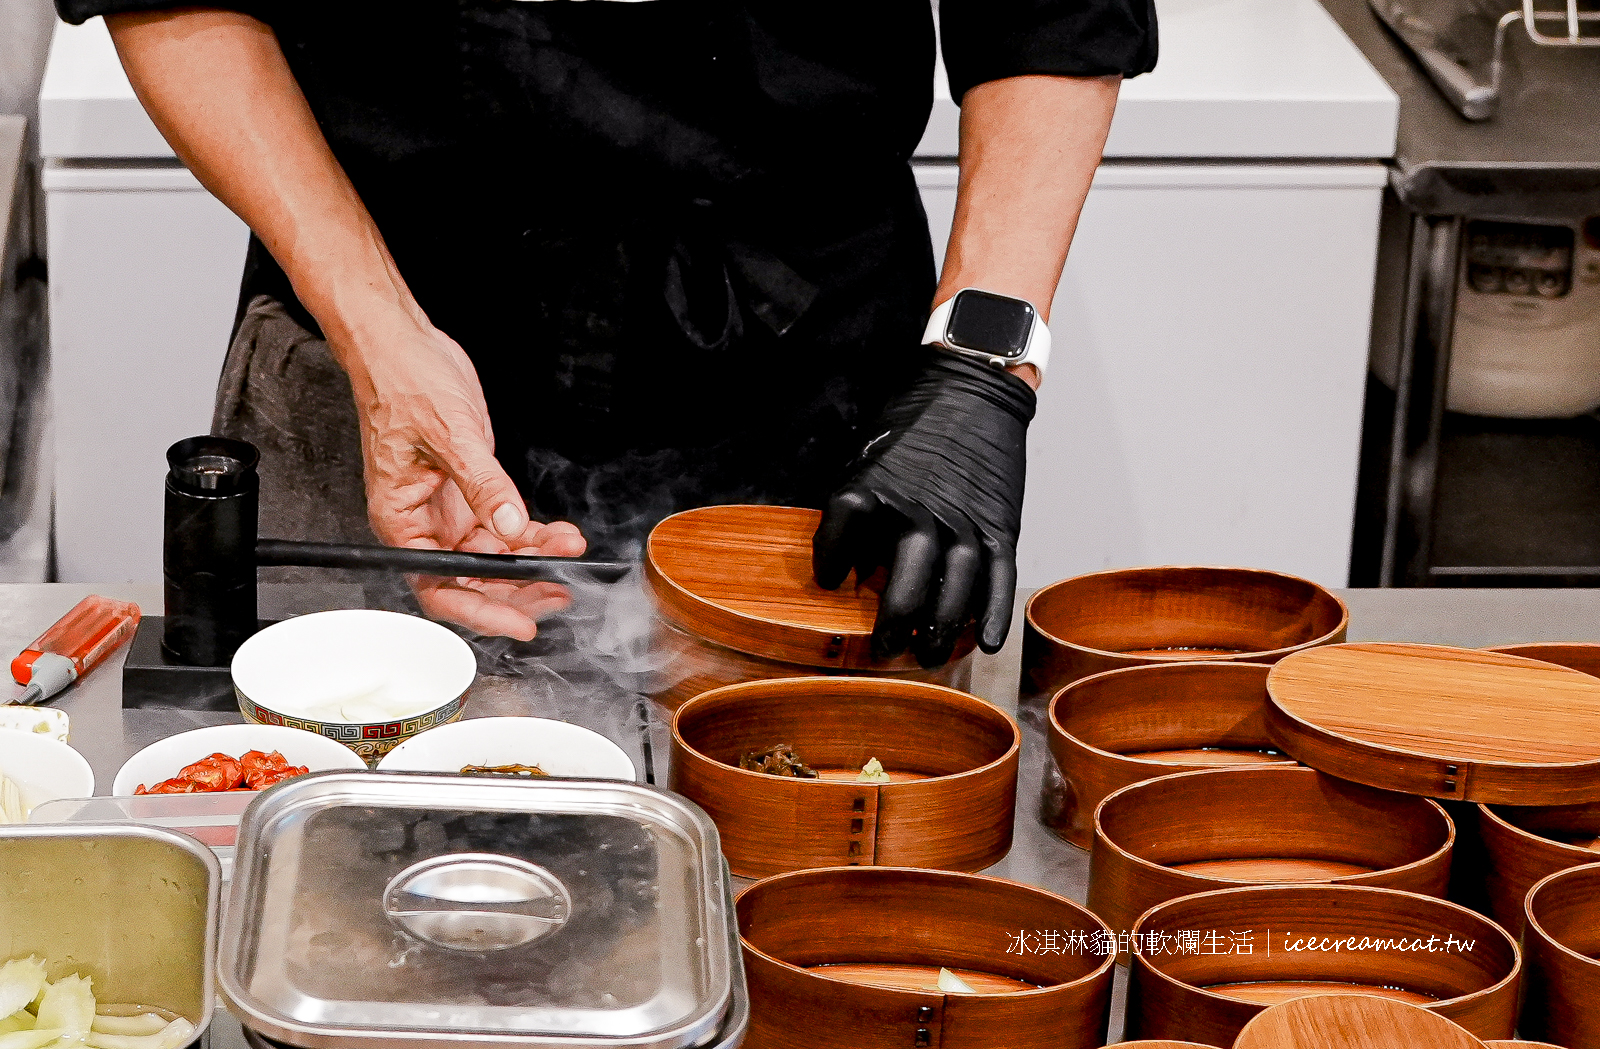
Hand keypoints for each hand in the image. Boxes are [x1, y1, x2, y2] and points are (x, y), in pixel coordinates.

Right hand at [337, 312, 586, 639]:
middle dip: (518, 589)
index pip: (439, 585)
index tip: (521, 622)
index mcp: (402, 519)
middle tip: (559, 593)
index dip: (481, 610)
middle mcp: (424, 523)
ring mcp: (449, 510)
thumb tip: (511, 527)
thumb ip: (484, 485)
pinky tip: (560, 534)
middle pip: (471, 579)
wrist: (404, 346)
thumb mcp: (451, 435)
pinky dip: (533, 533)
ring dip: (534, 561)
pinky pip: (504, 526)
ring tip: (569, 557)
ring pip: (494, 556)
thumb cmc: (402, 383)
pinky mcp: (471, 492)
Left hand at [813, 350, 1035, 665]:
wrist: (973, 390)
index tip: (827, 581)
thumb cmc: (913, 428)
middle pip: (906, 577)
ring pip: (956, 585)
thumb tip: (844, 565)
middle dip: (894, 622)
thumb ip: (856, 508)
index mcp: (877, 487)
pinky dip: (995, 611)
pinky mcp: (1002, 525)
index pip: (842, 529)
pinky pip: (999, 577)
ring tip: (929, 655)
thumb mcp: (869, 457)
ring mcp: (966, 519)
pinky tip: (987, 641)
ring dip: (942, 627)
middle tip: (884, 649)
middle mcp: (921, 509)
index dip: (830, 558)